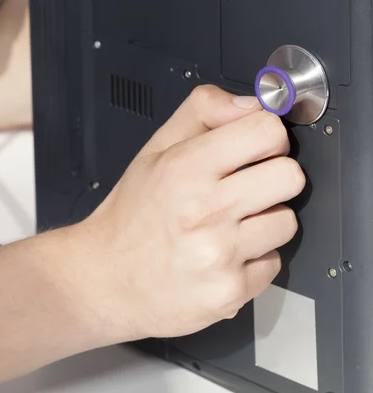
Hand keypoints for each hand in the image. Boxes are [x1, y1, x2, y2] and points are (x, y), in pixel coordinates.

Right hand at [80, 85, 304, 339]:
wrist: (104, 280)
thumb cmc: (128, 218)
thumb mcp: (153, 151)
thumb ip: (202, 112)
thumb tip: (251, 104)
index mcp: (184, 169)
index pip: (267, 131)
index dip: (266, 138)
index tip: (256, 149)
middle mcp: (203, 211)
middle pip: (291, 176)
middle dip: (273, 179)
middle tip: (245, 189)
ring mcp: (219, 254)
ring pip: (287, 222)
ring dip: (264, 223)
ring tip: (227, 228)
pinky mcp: (230, 291)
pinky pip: (273, 264)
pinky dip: (253, 261)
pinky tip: (222, 257)